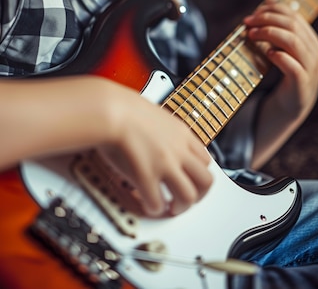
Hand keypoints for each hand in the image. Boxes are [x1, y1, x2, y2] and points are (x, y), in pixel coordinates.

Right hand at [102, 83, 212, 217]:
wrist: (111, 110)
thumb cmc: (125, 109)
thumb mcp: (156, 115)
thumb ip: (166, 132)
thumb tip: (163, 142)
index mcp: (182, 134)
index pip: (206, 161)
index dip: (199, 176)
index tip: (190, 181)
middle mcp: (178, 150)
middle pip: (205, 181)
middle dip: (198, 196)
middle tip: (184, 200)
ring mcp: (165, 164)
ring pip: (188, 196)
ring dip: (180, 207)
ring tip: (169, 208)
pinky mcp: (146, 176)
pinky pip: (157, 203)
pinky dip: (154, 208)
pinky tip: (147, 204)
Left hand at [244, 0, 317, 123]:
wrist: (290, 106)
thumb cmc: (284, 72)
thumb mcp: (283, 47)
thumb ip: (278, 29)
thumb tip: (264, 6)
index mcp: (310, 39)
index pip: (294, 16)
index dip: (273, 10)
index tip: (254, 12)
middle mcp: (313, 51)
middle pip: (292, 25)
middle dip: (267, 19)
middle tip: (247, 22)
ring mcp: (310, 68)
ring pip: (294, 42)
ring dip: (269, 33)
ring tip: (252, 35)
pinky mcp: (301, 85)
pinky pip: (294, 68)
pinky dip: (281, 57)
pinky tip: (268, 53)